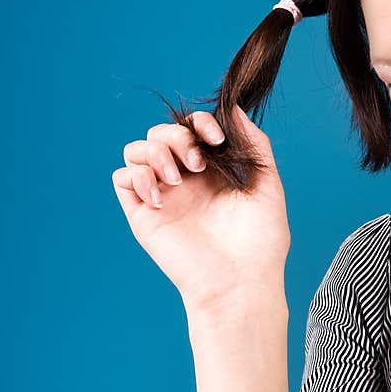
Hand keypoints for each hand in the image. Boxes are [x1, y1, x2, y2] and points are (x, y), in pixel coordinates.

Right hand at [112, 105, 290, 315]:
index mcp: (211, 173)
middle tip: (198, 163)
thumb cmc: (260, 242)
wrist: (242, 282)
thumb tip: (234, 108)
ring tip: (178, 177)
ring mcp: (162, 197)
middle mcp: (184, 182)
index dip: (197, 122)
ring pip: (136, 149)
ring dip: (155, 152)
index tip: (215, 137)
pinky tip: (163, 196)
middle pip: (160, 134)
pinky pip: (123, 178)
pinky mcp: (143, 215)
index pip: (190, 130)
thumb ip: (255, 144)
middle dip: (176, 136)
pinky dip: (138, 176)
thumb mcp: (267, 184)